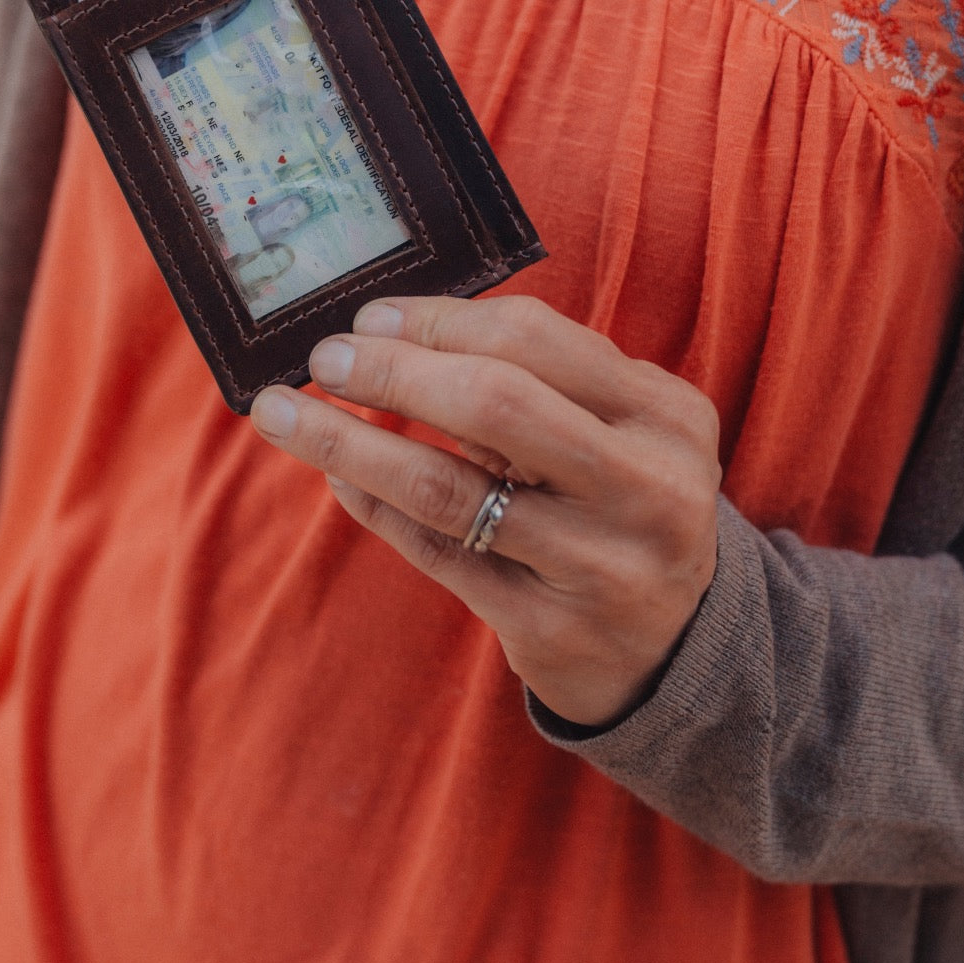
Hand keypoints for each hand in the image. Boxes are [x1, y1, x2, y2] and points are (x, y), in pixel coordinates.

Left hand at [249, 296, 721, 727]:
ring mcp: (599, 565)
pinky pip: (436, 553)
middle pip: (496, 404)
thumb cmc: (622, 501)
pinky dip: (374, 505)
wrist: (677, 645)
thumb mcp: (620, 429)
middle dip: (392, 372)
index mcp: (664, 414)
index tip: (369, 318)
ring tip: (286, 414)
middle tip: (324, 359)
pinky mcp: (549, 628)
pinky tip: (338, 475)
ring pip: (447, 489)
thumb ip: (538, 378)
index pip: (535, 339)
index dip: (438, 321)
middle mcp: (645, 486)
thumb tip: (392, 332)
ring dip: (349, 442)